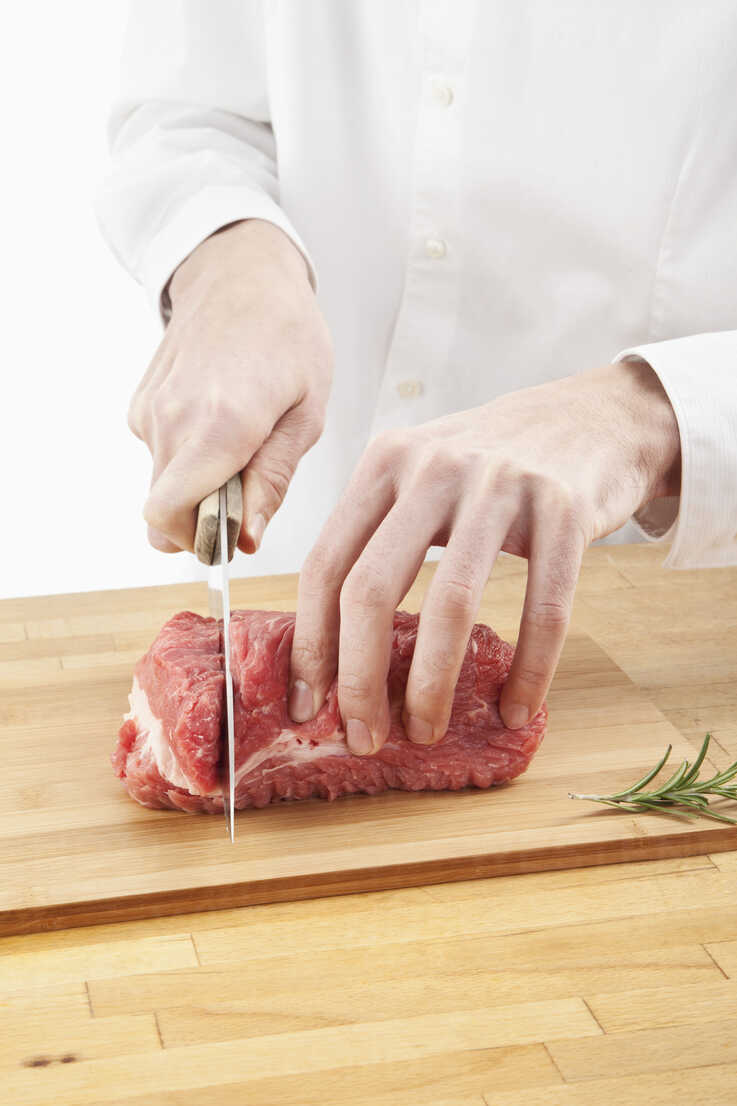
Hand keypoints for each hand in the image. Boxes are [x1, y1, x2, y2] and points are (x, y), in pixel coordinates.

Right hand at [128, 219, 331, 552]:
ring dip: (197, 485)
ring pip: (161, 485)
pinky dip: (187, 456)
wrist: (241, 273)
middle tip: (248, 492)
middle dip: (201, 520)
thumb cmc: (288, 337)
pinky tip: (219, 419)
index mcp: (219, 426)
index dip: (200, 541)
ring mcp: (149, 411)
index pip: (169, 517)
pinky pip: (159, 455)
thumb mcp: (306, 413)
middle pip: (162, 512)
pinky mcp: (140, 403)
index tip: (235, 533)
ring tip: (241, 443)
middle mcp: (172, 420)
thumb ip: (273, 480)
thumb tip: (247, 538)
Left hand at [289, 361, 679, 752]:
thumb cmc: (493, 464)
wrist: (593, 417)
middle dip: (359, 679)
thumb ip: (377, 532)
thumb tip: (333, 642)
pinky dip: (529, 670)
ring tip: (427, 730)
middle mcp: (433, 468)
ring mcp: (500, 485)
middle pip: (370, 590)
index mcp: (385, 463)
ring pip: (449, 606)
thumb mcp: (421, 472)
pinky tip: (516, 708)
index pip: (325, 564)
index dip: (310, 642)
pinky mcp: (564, 508)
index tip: (307, 703)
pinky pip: (543, 608)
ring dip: (432, 686)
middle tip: (365, 734)